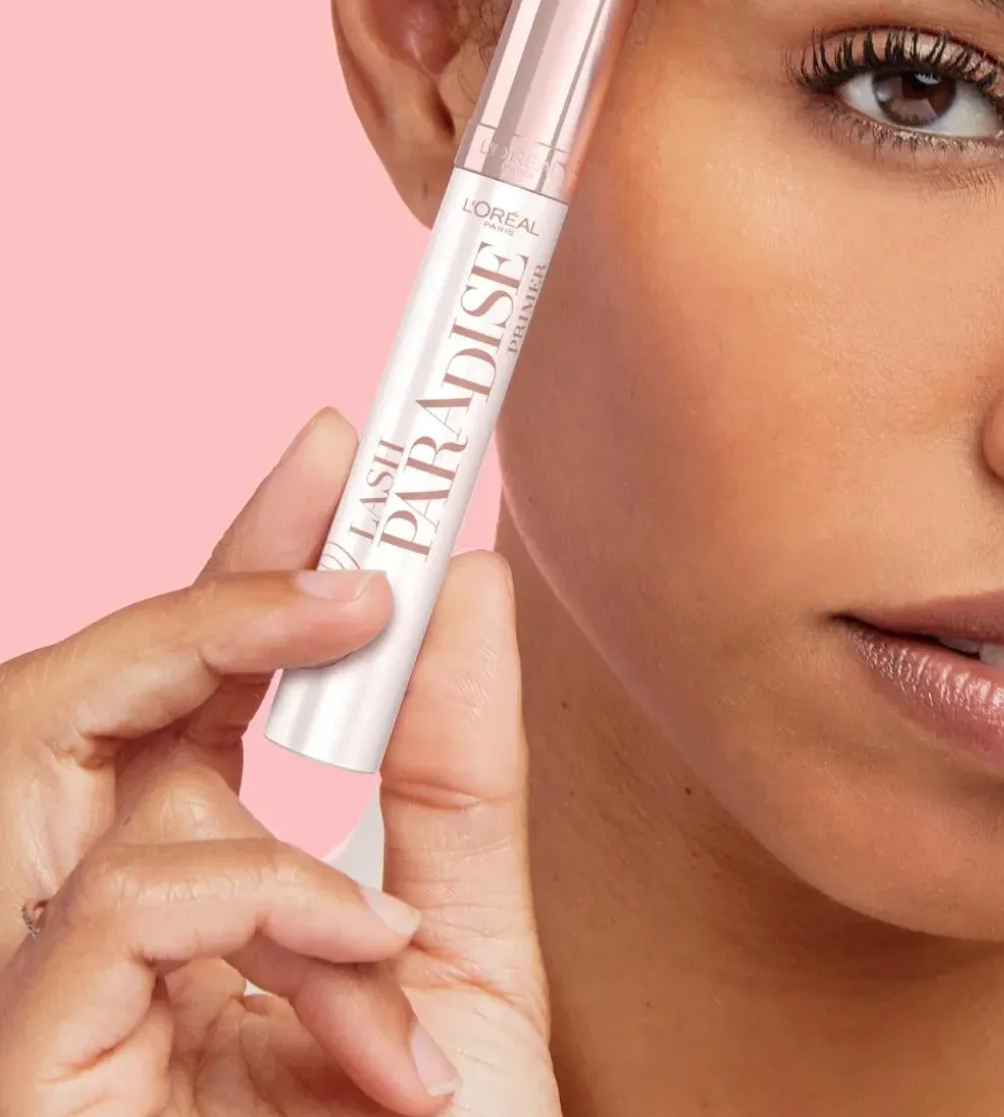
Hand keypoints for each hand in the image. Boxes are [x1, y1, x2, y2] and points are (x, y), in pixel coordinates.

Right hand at [0, 410, 560, 1114]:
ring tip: (379, 758)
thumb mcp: (467, 967)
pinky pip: (120, 915)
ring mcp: (59, 1029)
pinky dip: (263, 901)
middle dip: (223, 578)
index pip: (196, 714)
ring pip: (81, 790)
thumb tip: (462, 585)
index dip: (252, 570)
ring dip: (260, 743)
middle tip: (350, 465)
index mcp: (207, 934)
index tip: (346, 445)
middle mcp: (108, 968)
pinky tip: (368, 963)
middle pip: (96, 716)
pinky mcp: (41, 1080)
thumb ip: (453, 787)